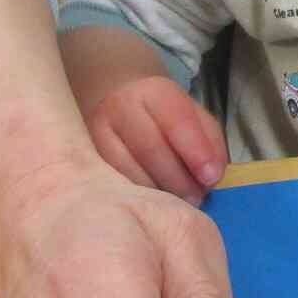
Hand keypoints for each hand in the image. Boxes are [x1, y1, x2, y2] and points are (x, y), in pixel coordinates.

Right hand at [85, 75, 228, 205]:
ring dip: (158, 194)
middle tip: (197, 199)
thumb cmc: (163, 116)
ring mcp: (96, 132)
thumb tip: (211, 177)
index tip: (211, 178)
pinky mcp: (86, 157)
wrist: (116, 101)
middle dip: (178, 180)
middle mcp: (120, 108)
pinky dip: (137, 197)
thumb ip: (210, 143)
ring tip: (177, 204)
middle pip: (151, 149)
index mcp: (154, 93)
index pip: (176, 120)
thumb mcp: (193, 117)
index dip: (196, 151)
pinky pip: (113, 182)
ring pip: (128, 171)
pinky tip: (152, 203)